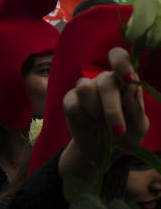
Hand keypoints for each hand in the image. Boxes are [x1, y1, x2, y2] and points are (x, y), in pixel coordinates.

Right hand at [60, 47, 148, 182]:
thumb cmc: (125, 134)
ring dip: (95, 111)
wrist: (102, 151)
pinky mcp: (69, 100)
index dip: (121, 64)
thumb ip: (136, 110)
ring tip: (99, 121)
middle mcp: (104, 80)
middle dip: (112, 109)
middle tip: (118, 131)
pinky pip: (72, 104)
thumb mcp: (138, 127)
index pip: (119, 57)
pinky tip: (87, 123)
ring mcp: (85, 89)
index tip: (128, 79)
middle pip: (105, 81)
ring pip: (85, 88)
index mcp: (124, 80)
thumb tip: (131, 91)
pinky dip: (82, 118)